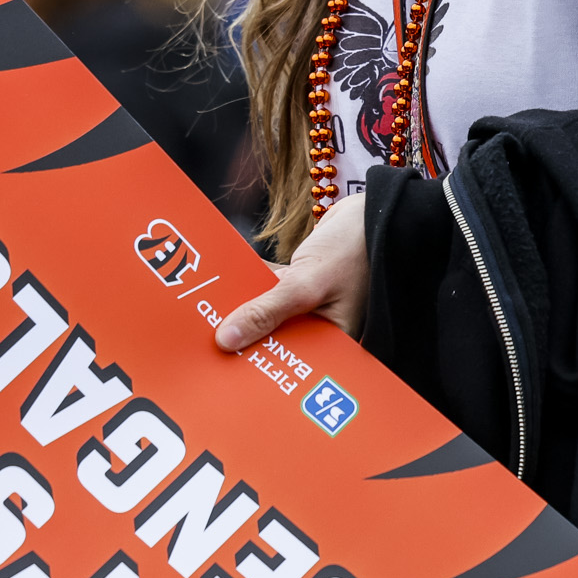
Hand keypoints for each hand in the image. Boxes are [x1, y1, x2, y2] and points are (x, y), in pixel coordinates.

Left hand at [217, 193, 368, 350]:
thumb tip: (227, 339)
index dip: (256, 364)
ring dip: (241, 306)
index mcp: (333, 342)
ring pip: (267, 311)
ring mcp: (309, 304)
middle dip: (243, 336)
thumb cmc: (356, 249)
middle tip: (204, 342)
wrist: (374, 210)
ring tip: (204, 314)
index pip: (288, 363)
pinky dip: (249, 282)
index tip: (221, 367)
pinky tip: (221, 281)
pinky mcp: (300, 282)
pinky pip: (268, 287)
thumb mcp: (307, 285)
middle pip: (273, 338)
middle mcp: (321, 328)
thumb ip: (267, 312)